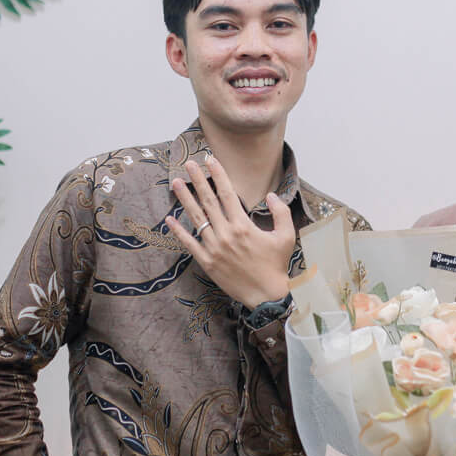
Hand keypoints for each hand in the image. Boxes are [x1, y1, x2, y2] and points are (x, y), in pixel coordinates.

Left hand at [165, 155, 296, 307]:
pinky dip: (178, 231)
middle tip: (189, 164)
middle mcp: (226, 234)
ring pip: (196, 218)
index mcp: (244, 226)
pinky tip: (169, 219)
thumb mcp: (286, 236)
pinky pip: (189, 243)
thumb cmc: (277, 265)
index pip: (227, 194)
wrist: (266, 295)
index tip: (210, 160)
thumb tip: (270, 194)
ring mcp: (214, 248)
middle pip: (208, 201)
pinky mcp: (207, 262)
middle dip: (198, 180)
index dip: (218, 175)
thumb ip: (280, 212)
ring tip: (176, 183)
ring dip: (185, 199)